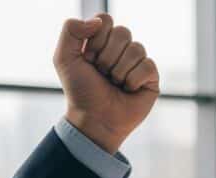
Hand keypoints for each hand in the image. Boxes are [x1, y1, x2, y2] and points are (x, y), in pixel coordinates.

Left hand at [53, 14, 159, 153]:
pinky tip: (128, 90)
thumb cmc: (81, 91)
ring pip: (136, 48)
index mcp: (102, 41)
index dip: (96, 40)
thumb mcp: (64, 58)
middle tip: (102, 73)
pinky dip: (133, 80)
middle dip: (107, 57)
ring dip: (119, 70)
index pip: (106, 20)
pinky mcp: (152, 77)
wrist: (95, 119)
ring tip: (114, 83)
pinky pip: (147, 66)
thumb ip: (71, 30)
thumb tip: (99, 21)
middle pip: (123, 32)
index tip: (88, 59)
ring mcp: (138, 62)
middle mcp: (122, 49)